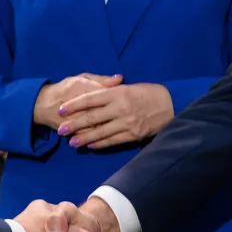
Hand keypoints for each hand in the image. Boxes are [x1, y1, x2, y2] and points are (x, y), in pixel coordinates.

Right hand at [33, 74, 122, 129]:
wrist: (43, 103)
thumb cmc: (67, 88)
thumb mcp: (82, 78)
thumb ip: (102, 80)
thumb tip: (120, 78)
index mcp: (80, 86)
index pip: (102, 93)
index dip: (117, 98)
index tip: (129, 101)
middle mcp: (76, 101)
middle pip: (99, 111)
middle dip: (114, 116)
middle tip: (128, 118)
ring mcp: (70, 116)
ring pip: (91, 125)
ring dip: (105, 130)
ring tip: (118, 130)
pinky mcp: (66, 127)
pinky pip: (82, 134)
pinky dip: (93, 138)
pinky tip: (104, 139)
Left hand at [57, 83, 172, 148]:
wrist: (171, 104)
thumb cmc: (148, 93)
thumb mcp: (128, 86)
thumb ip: (110, 90)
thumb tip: (91, 95)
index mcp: (117, 92)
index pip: (90, 99)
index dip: (73, 105)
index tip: (61, 110)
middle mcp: (120, 108)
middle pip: (91, 117)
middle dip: (74, 124)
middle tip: (61, 130)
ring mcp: (126, 123)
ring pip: (100, 132)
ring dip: (83, 138)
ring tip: (72, 142)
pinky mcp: (132, 134)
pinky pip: (112, 140)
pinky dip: (99, 143)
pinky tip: (90, 145)